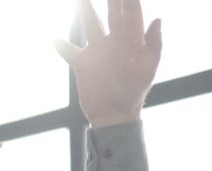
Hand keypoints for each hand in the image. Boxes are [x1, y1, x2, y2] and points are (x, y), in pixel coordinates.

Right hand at [54, 0, 161, 126]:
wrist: (114, 116)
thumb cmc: (134, 95)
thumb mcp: (147, 70)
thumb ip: (154, 46)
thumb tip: (158, 20)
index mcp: (131, 41)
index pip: (132, 12)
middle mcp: (114, 42)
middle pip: (111, 13)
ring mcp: (97, 52)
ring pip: (90, 26)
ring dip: (85, 11)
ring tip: (79, 0)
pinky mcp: (83, 65)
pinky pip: (70, 52)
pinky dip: (61, 46)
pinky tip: (53, 39)